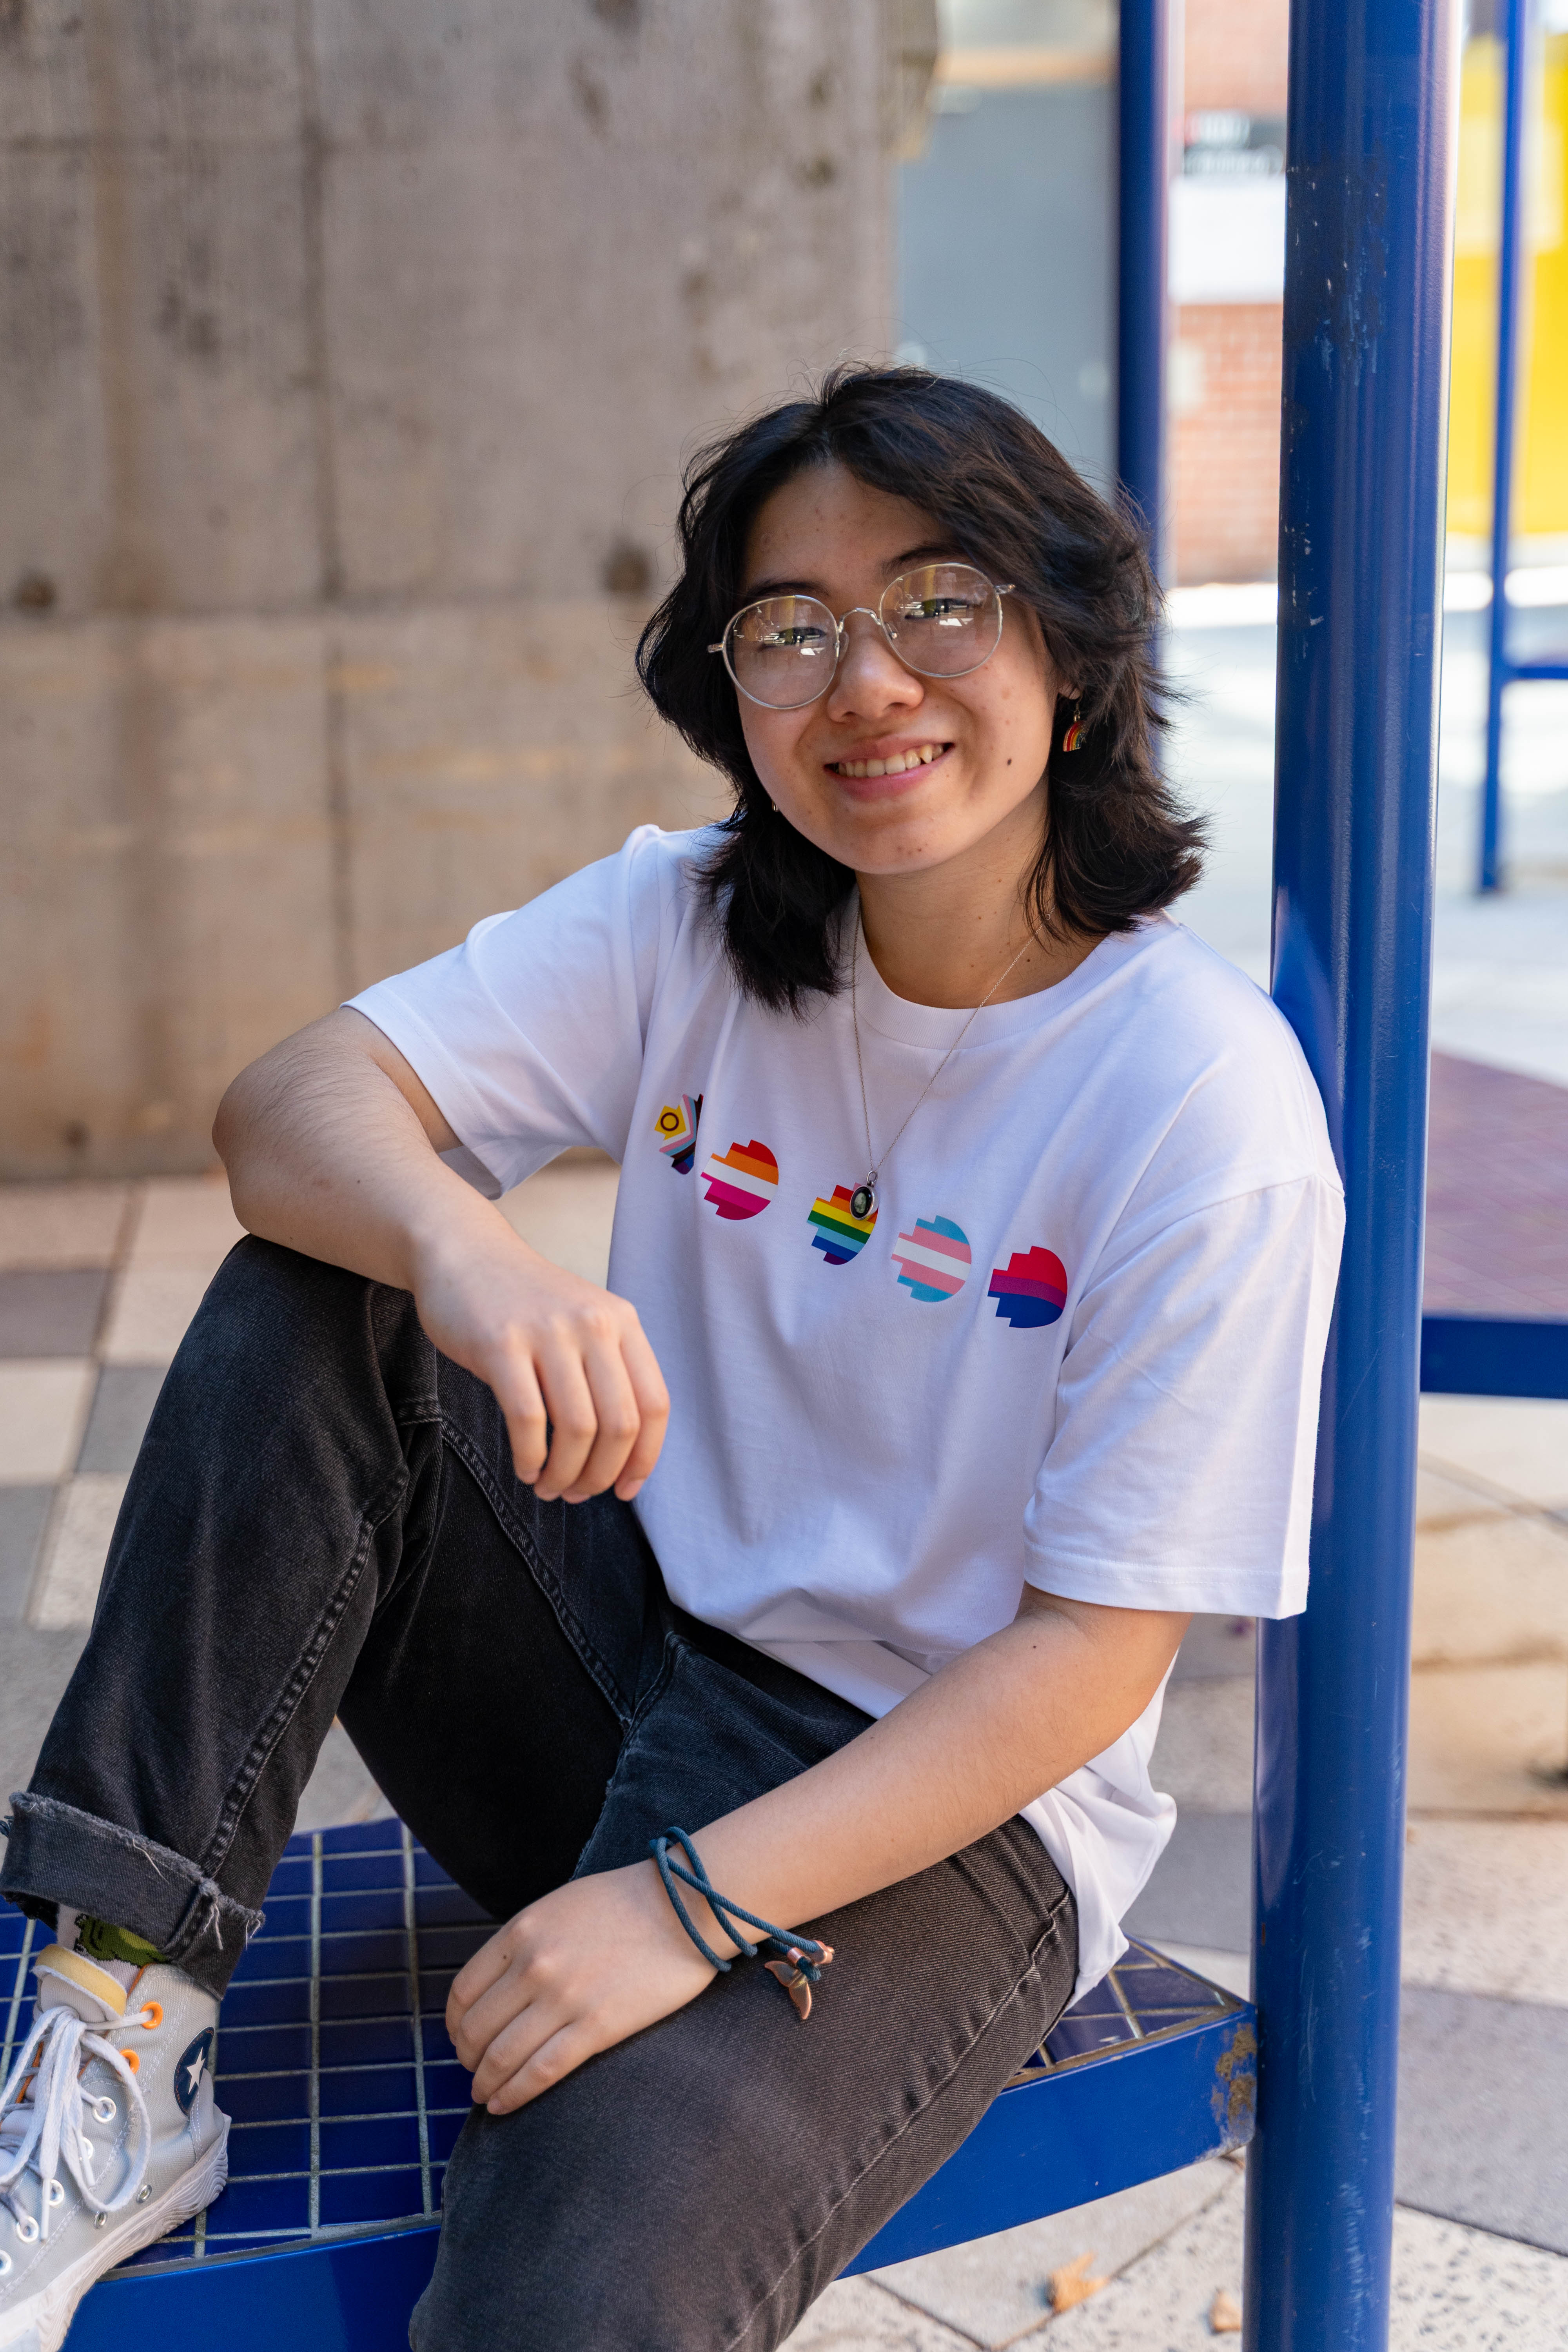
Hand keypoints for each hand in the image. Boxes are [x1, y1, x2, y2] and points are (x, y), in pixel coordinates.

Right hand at [411, 1223, 668, 1501]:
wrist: (463, 1252)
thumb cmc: (523, 1304)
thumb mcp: (583, 1323)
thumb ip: (607, 1373)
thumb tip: (621, 1458)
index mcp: (622, 1322)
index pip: (654, 1405)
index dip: (644, 1459)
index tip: (624, 1490)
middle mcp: (593, 1324)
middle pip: (620, 1426)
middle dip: (601, 1475)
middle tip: (577, 1494)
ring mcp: (547, 1332)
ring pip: (577, 1429)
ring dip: (564, 1475)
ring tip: (547, 1487)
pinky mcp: (500, 1344)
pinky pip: (528, 1420)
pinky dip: (530, 1458)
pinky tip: (525, 1468)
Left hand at [446, 1863, 717, 2112]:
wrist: (685, 1906)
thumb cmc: (626, 1903)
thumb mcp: (559, 1907)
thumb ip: (526, 1942)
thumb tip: (498, 1986)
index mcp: (521, 1931)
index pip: (464, 1991)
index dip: (455, 2023)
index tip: (461, 2036)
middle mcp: (534, 1965)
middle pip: (476, 2028)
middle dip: (468, 2057)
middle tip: (473, 2070)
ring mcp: (564, 1998)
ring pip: (502, 2056)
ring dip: (485, 2083)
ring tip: (484, 2094)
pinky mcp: (596, 2027)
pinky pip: (540, 2072)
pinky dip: (513, 2095)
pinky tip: (503, 2106)